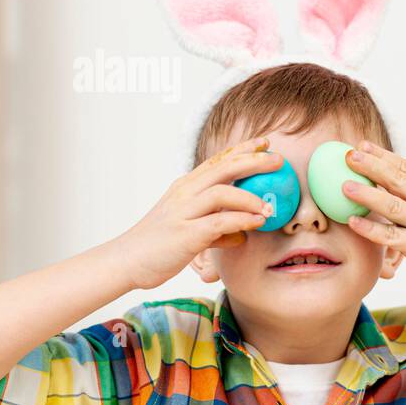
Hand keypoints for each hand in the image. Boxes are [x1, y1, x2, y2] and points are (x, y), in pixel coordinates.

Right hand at [116, 136, 280, 289]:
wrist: (126, 261)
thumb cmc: (159, 246)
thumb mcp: (191, 230)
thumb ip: (217, 228)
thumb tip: (241, 233)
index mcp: (186, 187)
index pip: (217, 160)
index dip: (242, 149)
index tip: (265, 143)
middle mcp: (184, 193)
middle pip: (223, 168)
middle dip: (254, 161)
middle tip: (279, 161)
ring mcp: (183, 212)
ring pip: (221, 192)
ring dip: (250, 196)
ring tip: (270, 205)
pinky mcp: (185, 234)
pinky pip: (219, 222)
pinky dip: (241, 220)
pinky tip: (258, 222)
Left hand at [342, 140, 405, 298]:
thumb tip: (386, 183)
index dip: (383, 156)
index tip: (362, 145)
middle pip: (398, 180)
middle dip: (371, 166)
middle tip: (348, 156)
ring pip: (393, 205)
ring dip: (367, 194)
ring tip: (344, 186)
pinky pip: (392, 236)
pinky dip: (371, 228)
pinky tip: (354, 222)